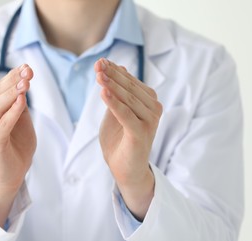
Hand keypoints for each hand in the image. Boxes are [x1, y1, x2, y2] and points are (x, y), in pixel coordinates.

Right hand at [0, 64, 35, 226]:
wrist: (11, 174)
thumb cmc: (16, 146)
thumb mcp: (21, 120)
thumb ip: (19, 105)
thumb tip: (23, 83)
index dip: (12, 77)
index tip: (27, 67)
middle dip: (13, 81)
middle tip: (28, 71)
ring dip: (11, 93)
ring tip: (25, 83)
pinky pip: (2, 124)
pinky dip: (12, 112)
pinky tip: (22, 101)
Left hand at [95, 58, 162, 219]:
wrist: (125, 168)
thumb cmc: (120, 139)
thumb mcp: (116, 112)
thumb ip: (117, 93)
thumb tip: (119, 68)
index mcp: (149, 102)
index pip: (130, 82)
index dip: (114, 71)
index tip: (100, 61)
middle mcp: (153, 109)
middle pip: (129, 88)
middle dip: (112, 75)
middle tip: (97, 64)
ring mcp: (149, 121)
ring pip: (128, 99)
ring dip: (112, 86)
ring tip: (98, 75)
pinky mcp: (141, 133)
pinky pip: (125, 115)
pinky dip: (114, 103)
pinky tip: (103, 92)